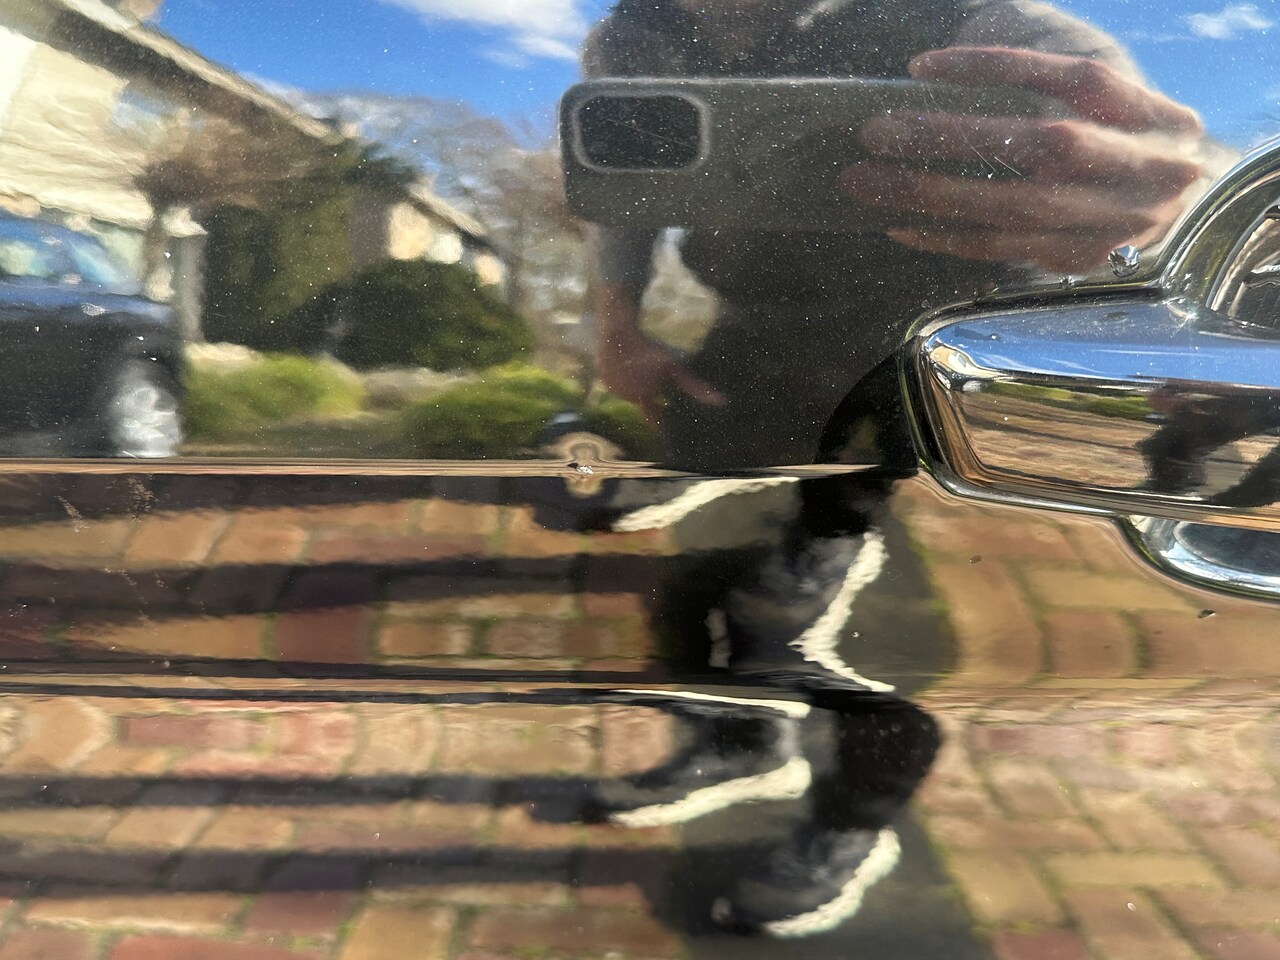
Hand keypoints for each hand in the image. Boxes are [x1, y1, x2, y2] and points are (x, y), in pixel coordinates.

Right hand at [598, 332, 725, 423]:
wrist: (618, 331)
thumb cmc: (649, 349)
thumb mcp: (675, 368)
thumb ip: (695, 387)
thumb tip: (722, 402)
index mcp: (643, 397)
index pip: (654, 417)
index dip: (661, 421)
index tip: (667, 429)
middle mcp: (625, 397)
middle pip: (644, 399)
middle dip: (651, 393)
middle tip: (654, 376)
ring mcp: (612, 388)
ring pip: (631, 390)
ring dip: (637, 383)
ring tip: (640, 367)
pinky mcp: (603, 378)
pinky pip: (618, 381)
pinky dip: (624, 376)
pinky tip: (628, 363)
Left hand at [844, 47, 1204, 272]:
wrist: (1183, 205)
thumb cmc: (1118, 135)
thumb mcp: (1097, 93)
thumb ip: (1039, 74)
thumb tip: (940, 75)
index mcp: (1151, 110)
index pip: (1072, 77)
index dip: (997, 68)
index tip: (922, 67)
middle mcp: (1147, 167)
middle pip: (1045, 144)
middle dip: (953, 137)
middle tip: (877, 132)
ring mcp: (1117, 221)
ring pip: (1015, 207)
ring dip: (932, 195)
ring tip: (866, 182)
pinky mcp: (1082, 259)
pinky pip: (1003, 249)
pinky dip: (945, 237)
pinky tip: (898, 223)